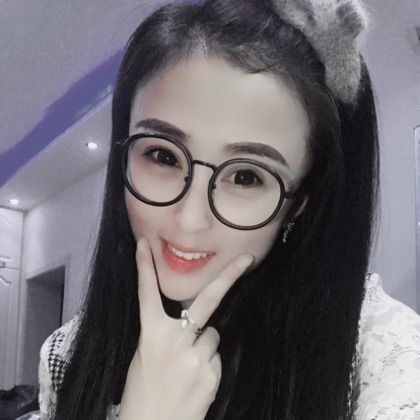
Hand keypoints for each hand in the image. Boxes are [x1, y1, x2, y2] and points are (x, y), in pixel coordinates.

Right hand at [118, 237, 253, 419]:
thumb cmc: (144, 389)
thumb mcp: (145, 356)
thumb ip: (165, 332)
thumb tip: (193, 319)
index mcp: (151, 335)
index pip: (147, 294)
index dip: (144, 267)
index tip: (144, 244)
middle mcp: (175, 341)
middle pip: (206, 300)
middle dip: (229, 276)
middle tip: (248, 259)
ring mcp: (196, 357)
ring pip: (212, 335)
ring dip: (204, 345)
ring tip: (186, 368)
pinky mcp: (211, 373)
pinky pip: (215, 356)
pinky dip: (208, 362)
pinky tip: (194, 380)